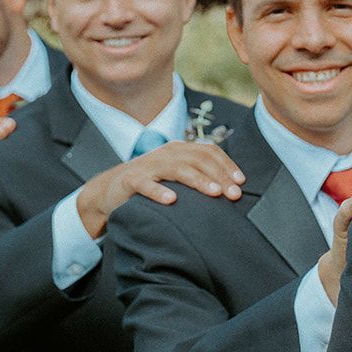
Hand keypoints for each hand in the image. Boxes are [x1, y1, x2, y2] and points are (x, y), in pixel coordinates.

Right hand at [75, 141, 245, 238]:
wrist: (110, 189)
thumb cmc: (151, 184)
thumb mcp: (175, 176)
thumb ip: (197, 177)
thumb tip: (231, 189)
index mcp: (179, 150)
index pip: (208, 151)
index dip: (226, 164)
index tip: (241, 182)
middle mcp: (166, 154)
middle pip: (197, 159)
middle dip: (219, 175)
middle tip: (234, 194)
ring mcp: (148, 165)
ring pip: (177, 169)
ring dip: (198, 180)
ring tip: (214, 193)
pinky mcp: (131, 180)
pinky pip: (146, 184)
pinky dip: (159, 191)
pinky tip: (172, 200)